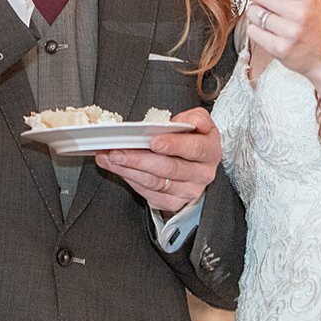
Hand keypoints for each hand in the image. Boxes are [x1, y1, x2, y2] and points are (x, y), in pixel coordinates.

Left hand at [94, 107, 220, 212]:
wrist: (196, 162)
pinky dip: (130, 180)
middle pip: (170, 168)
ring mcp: (188, 191)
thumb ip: (195, 118)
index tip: (154, 142)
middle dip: (140, 159)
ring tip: (111, 158)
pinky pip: (149, 193)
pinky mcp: (174, 202)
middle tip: (119, 151)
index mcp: (210, 151)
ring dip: (128, 169)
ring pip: (155, 182)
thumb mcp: (197, 122)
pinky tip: (118, 169)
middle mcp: (202, 174)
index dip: (174, 145)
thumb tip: (189, 122)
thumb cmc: (192, 139)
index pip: (194, 149)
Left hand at [238, 0, 320, 79]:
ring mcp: (290, 32)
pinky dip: (256, 30)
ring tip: (272, 21)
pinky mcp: (280, 49)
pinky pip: (252, 31)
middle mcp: (299, 12)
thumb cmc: (314, 24)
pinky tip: (270, 33)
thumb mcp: (308, 0)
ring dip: (256, 15)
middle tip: (269, 5)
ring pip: (252, 12)